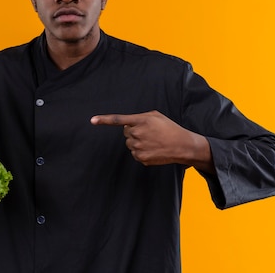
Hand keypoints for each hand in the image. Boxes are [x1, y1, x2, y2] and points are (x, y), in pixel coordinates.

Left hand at [91, 111, 214, 172]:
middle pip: (125, 132)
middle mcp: (137, 134)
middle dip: (133, 131)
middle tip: (148, 132)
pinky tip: (152, 148)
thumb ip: (139, 117)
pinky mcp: (141, 158)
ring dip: (137, 141)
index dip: (104, 120)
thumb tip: (128, 124)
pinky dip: (141, 151)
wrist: (182, 145)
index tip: (92, 120)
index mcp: (141, 121)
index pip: (119, 120)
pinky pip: (134, 153)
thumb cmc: (169, 128)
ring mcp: (138, 147)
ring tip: (152, 140)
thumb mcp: (155, 116)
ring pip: (129, 143)